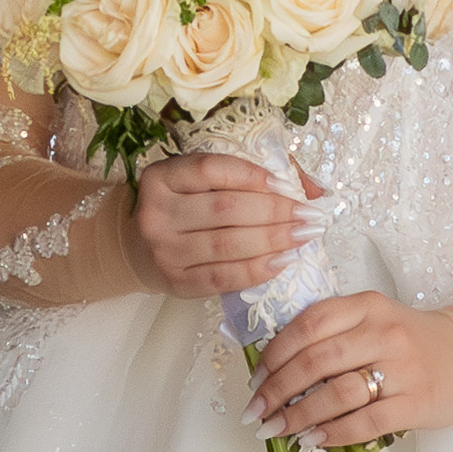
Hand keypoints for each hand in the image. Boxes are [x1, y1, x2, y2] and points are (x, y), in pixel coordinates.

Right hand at [127, 152, 322, 299]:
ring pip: (227, 244)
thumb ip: (254, 174)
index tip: (285, 183)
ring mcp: (164, 250)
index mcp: (161, 177)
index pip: (210, 169)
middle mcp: (156, 212)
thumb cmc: (184, 207)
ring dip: (273, 240)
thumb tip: (312, 189)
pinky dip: (257, 270)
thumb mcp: (204, 180)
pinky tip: (282, 261)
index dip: (251, 175)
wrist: (139, 248)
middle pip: (225, 209)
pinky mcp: (176, 282)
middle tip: (307, 215)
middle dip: (274, 211)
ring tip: (303, 236)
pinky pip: (223, 276)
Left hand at [244, 294, 452, 451]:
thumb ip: (332, 332)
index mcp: (368, 306)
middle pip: (316, 361)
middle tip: (256, 410)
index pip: (309, 324)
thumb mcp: (373, 320)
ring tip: (277, 429)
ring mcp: (403, 369)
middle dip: (277, 390)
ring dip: (299, 415)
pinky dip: (333, 433)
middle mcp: (384, 333)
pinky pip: (366, 422)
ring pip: (337, 393)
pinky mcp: (416, 403)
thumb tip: (273, 367)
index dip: (274, 353)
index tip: (255, 377)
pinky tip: (313, 439)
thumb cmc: (410, 342)